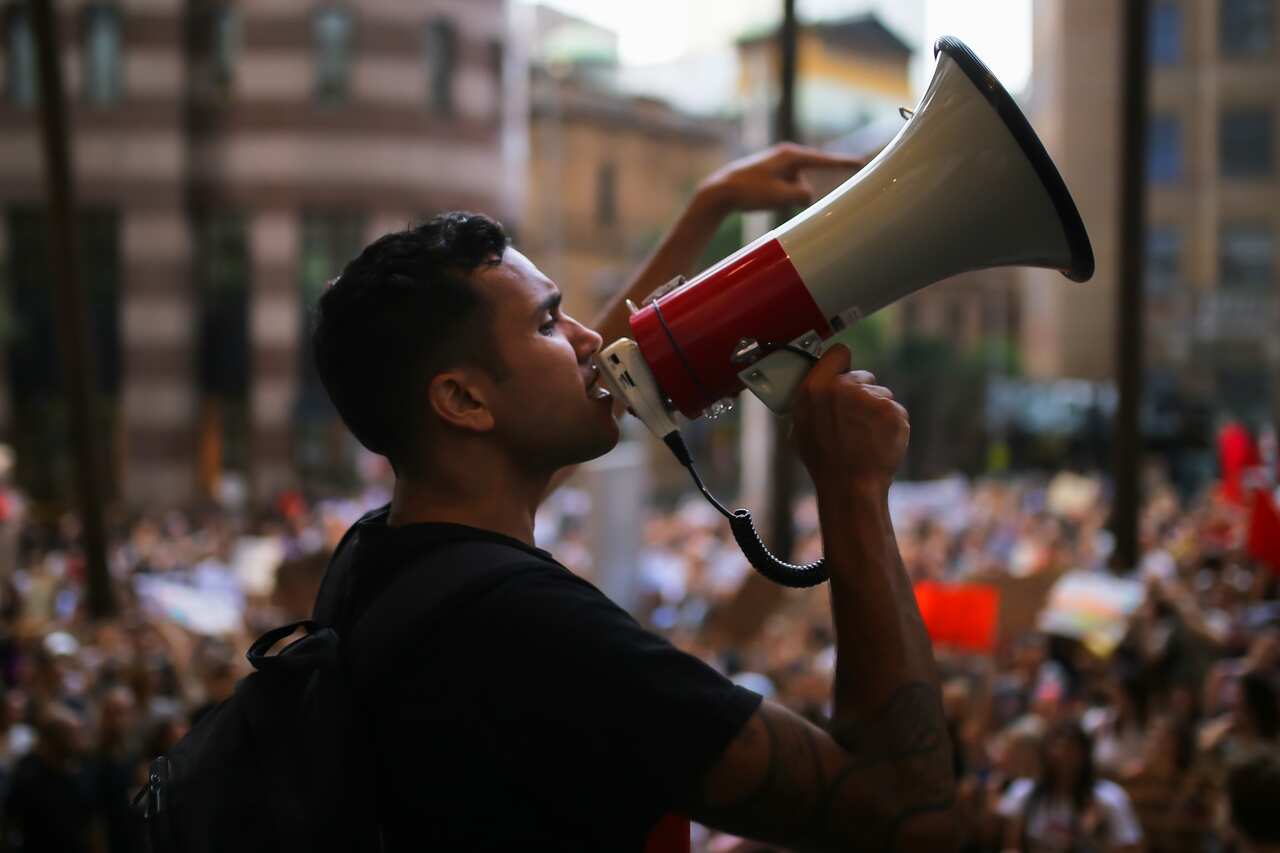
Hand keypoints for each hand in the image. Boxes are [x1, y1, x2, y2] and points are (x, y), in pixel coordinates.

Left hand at [696, 143, 865, 215]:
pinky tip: (764, 201)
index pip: (824, 160)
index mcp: (790, 156)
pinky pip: (785, 190)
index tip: (862, 164)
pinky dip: (782, 198)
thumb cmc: (749, 191)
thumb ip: (802, 196)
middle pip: (808, 177)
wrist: (719, 191)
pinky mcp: (770, 175)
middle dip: (803, 193)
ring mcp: (777, 166)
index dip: (844, 164)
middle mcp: (785, 157)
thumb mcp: (780, 197)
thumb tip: (809, 195)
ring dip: (790, 199)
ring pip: (796, 187)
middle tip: (792, 200)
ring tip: (766, 201)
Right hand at [790, 343, 908, 495]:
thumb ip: (813, 401)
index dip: (842, 363)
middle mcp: (842, 387)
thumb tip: (822, 387)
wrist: (851, 486)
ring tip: (866, 437)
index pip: (838, 353)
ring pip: (880, 394)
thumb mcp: (801, 428)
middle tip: (854, 421)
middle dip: (861, 394)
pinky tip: (879, 442)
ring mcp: (870, 397)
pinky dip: (891, 425)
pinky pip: (895, 411)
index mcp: (815, 388)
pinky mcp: (893, 410)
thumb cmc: (823, 461)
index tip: (844, 372)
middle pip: (862, 376)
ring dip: (876, 411)